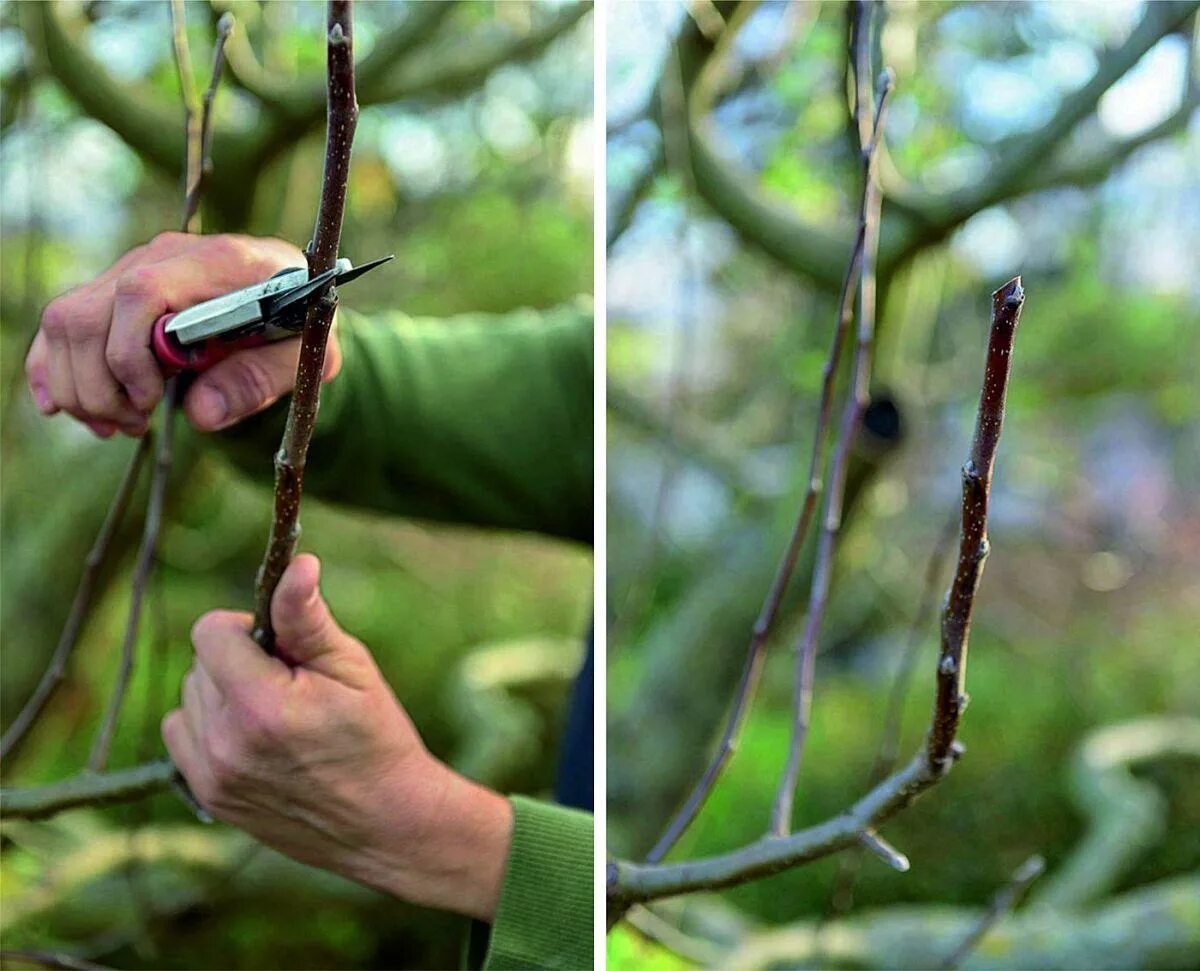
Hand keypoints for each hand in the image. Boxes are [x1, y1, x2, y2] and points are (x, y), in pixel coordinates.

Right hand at [25, 232, 341, 437]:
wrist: (294, 299)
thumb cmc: (301, 326)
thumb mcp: (306, 357)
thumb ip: (261, 379)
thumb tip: (201, 413)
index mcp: (219, 262)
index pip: (141, 292)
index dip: (131, 355)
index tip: (153, 401)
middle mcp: (166, 256)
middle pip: (89, 313)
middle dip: (100, 385)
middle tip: (136, 425)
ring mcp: (134, 268)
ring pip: (66, 322)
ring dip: (79, 386)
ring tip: (123, 423)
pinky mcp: (115, 291)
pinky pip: (60, 325)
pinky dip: (52, 370)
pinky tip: (66, 408)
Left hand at [162, 554, 512, 920]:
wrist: (384, 823)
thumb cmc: (376, 736)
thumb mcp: (352, 667)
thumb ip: (307, 616)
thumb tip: (296, 562)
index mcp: (261, 705)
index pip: (210, 632)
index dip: (244, 626)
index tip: (281, 644)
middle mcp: (225, 743)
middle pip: (200, 664)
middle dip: (240, 661)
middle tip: (291, 685)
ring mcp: (212, 776)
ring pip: (189, 698)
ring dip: (223, 694)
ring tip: (276, 714)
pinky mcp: (209, 797)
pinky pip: (182, 737)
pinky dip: (210, 728)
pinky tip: (253, 738)